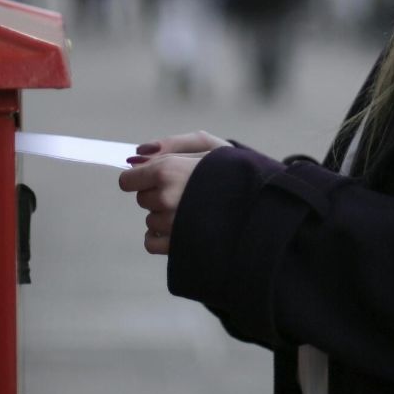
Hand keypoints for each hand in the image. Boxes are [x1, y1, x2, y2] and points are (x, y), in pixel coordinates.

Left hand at [117, 131, 229, 254]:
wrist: (266, 207)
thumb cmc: (236, 171)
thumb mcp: (209, 146)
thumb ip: (170, 145)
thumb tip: (136, 156)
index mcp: (168, 170)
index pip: (128, 180)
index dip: (142, 178)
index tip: (158, 178)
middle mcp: (166, 198)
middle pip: (142, 199)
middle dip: (159, 195)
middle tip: (189, 192)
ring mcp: (171, 225)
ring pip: (150, 220)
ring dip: (166, 216)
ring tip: (196, 211)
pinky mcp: (177, 248)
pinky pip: (151, 242)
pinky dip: (162, 237)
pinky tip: (184, 229)